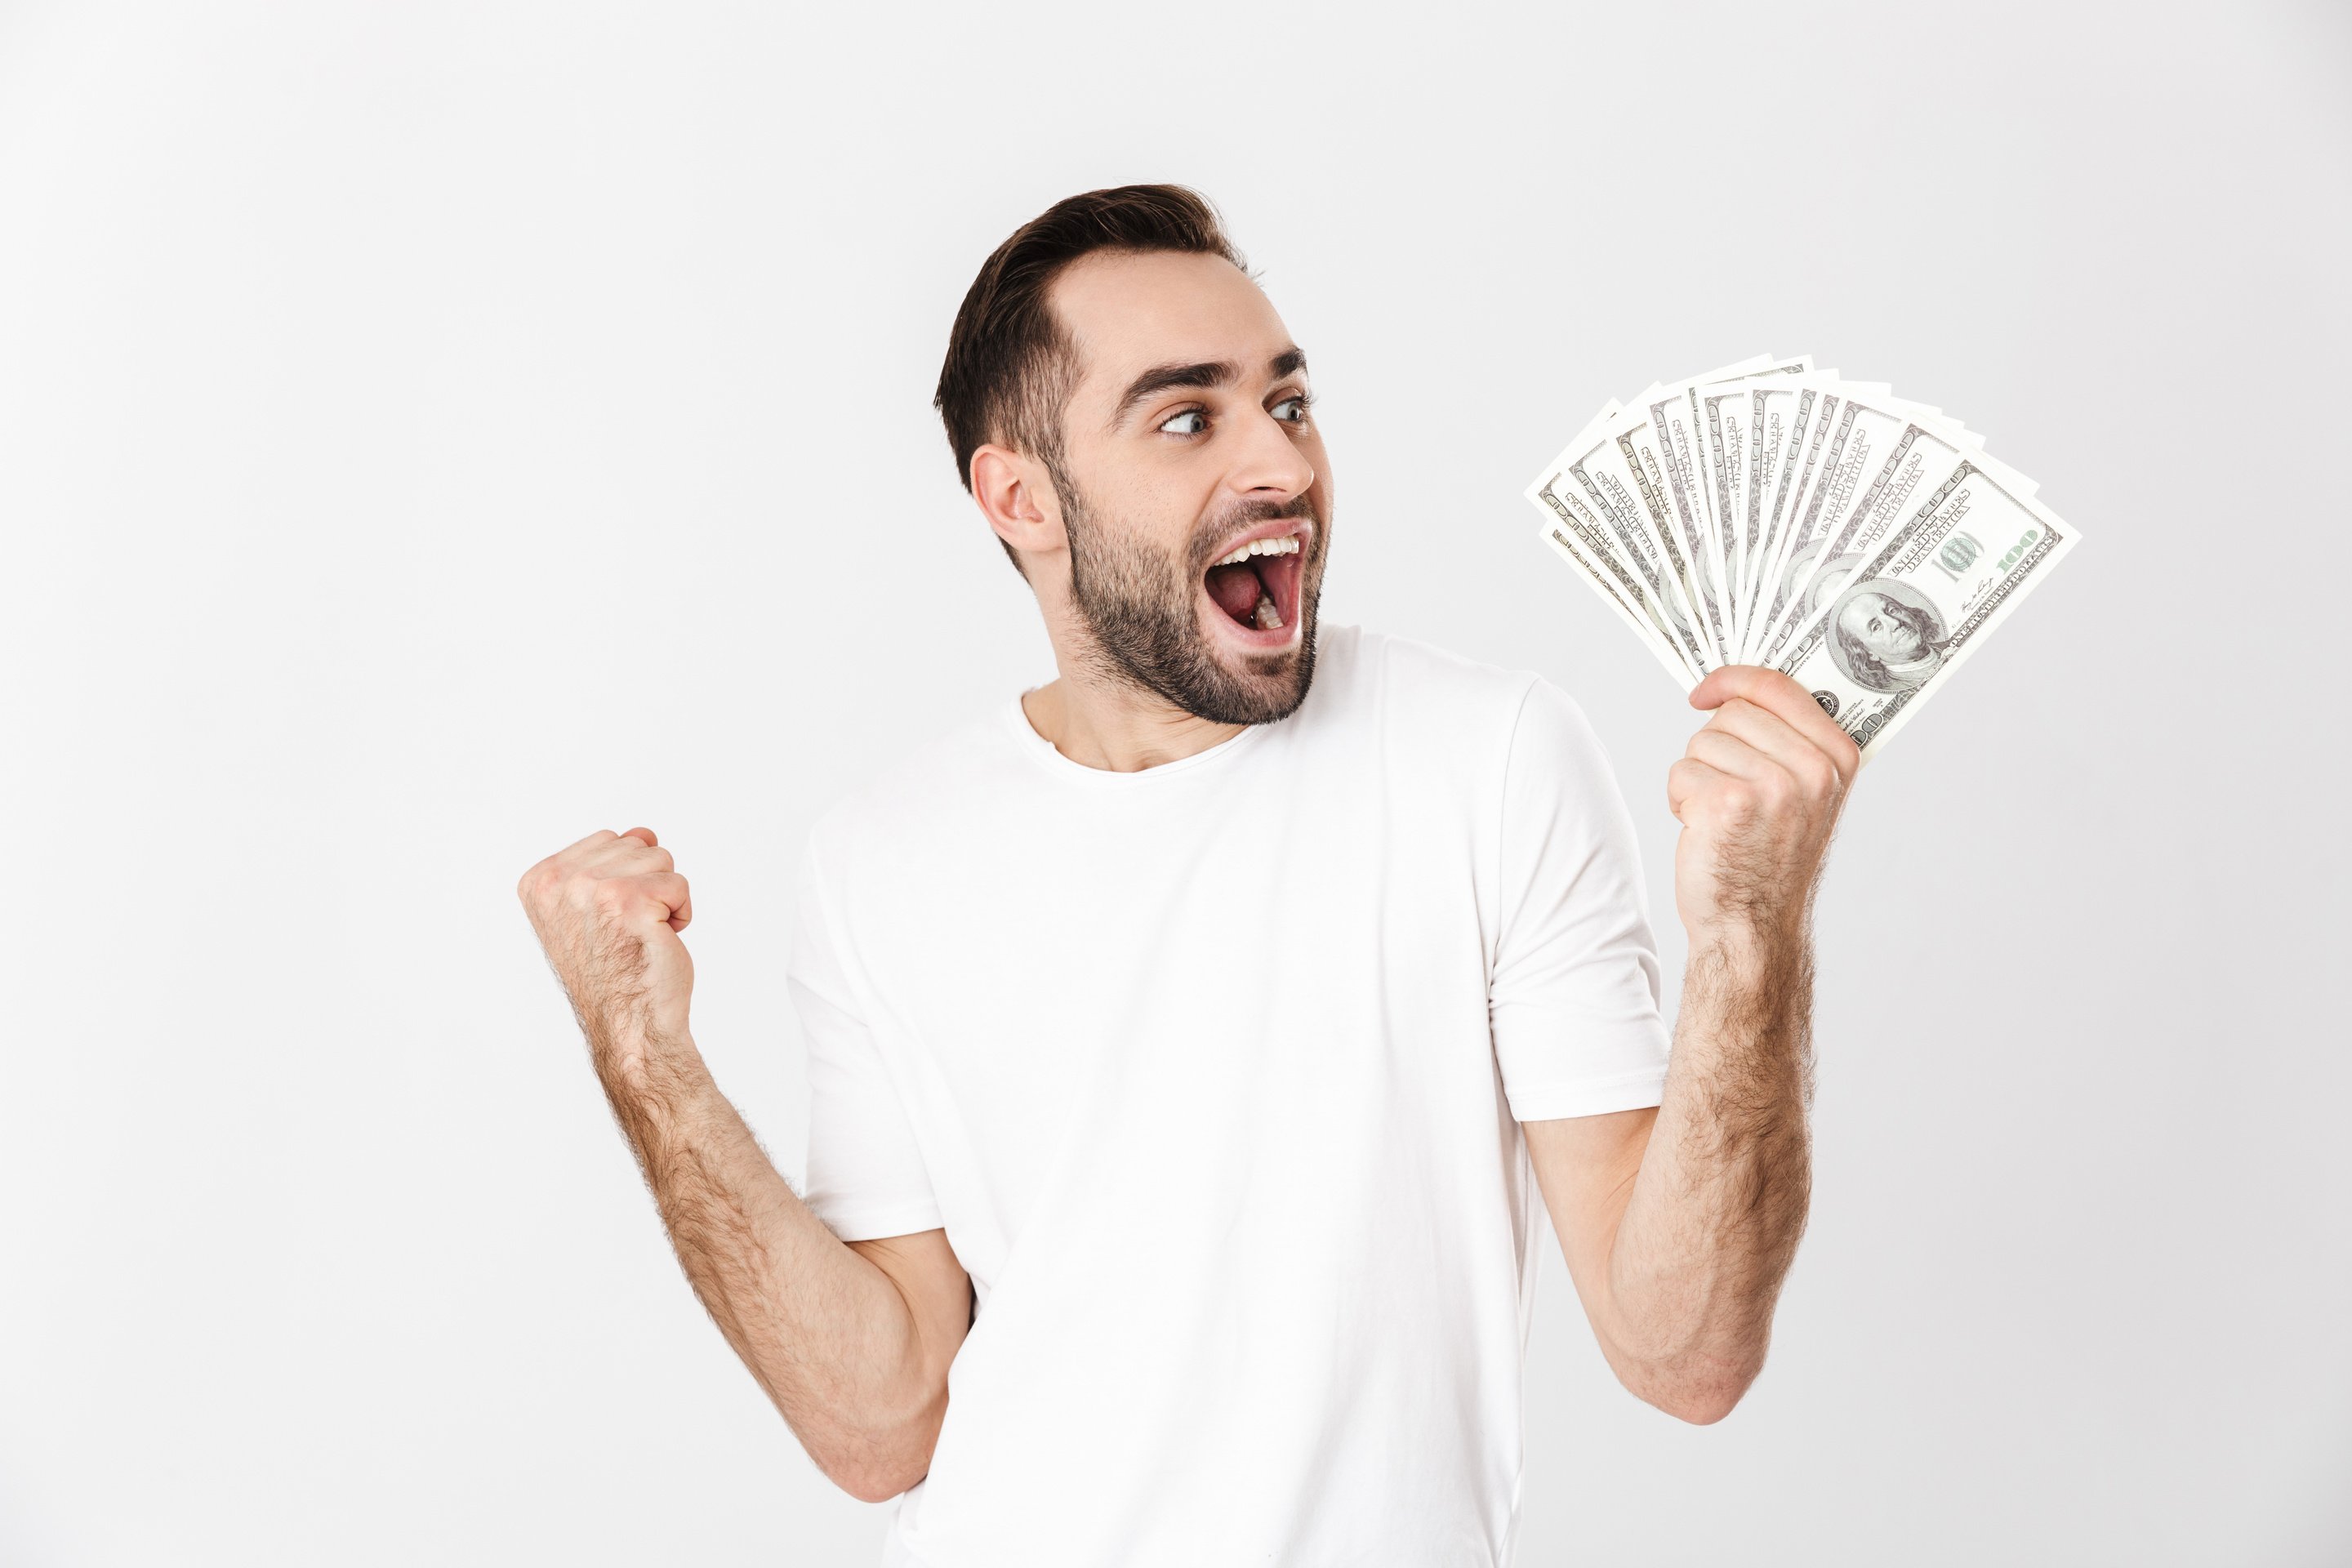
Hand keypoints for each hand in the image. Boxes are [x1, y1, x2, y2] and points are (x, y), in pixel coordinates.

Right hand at [518, 827, 695, 1068]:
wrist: (628, 1025)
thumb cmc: (615, 971)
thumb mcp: (592, 907)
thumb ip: (608, 863)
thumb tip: (642, 832)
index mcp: (540, 880)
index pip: (609, 839)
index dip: (624, 878)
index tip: (607, 921)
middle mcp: (560, 882)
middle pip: (636, 844)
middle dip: (647, 885)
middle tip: (628, 932)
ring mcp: (594, 890)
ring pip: (661, 859)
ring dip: (664, 899)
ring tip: (641, 936)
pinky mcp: (632, 903)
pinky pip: (679, 884)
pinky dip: (681, 914)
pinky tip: (658, 941)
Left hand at [1667, 667, 1860, 946]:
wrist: (1752, 925)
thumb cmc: (1768, 856)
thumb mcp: (1804, 793)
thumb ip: (1788, 740)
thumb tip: (1739, 685)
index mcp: (1837, 757)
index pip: (1777, 685)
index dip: (1733, 679)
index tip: (1706, 691)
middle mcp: (1812, 770)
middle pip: (1733, 712)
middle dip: (1715, 747)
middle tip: (1730, 792)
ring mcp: (1773, 786)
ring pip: (1702, 741)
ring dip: (1697, 776)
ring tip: (1721, 816)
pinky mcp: (1729, 803)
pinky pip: (1681, 770)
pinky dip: (1680, 798)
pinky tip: (1703, 828)